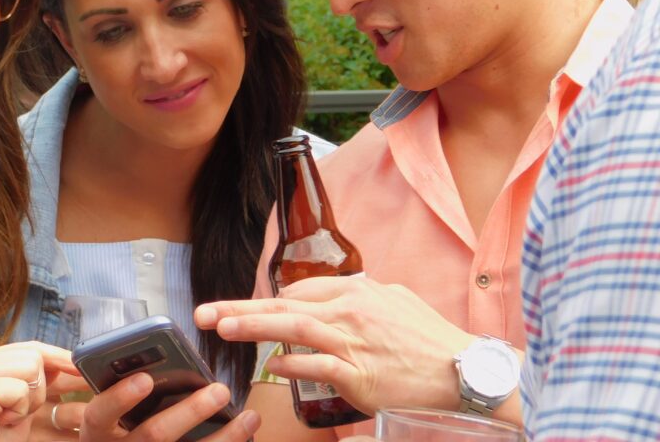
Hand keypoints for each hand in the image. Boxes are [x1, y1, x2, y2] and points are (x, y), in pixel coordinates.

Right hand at [0, 341, 81, 441]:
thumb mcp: (20, 404)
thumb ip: (35, 378)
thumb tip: (68, 359)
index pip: (28, 347)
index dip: (57, 357)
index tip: (81, 365)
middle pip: (34, 355)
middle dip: (38, 389)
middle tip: (14, 414)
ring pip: (31, 368)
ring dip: (29, 401)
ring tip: (7, 418)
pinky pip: (20, 390)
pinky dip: (19, 412)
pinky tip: (0, 423)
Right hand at [79, 373, 259, 441]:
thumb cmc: (114, 425)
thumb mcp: (105, 409)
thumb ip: (115, 384)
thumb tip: (134, 358)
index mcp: (97, 430)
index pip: (100, 414)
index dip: (121, 397)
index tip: (146, 378)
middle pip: (153, 436)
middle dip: (189, 413)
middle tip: (220, 389)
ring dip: (224, 438)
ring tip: (250, 416)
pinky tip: (248, 432)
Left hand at [195, 276, 474, 415]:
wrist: (465, 370)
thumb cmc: (429, 338)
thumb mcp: (394, 301)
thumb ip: (357, 297)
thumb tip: (327, 300)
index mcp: (357, 292)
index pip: (298, 293)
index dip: (266, 304)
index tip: (241, 311)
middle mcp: (350, 312)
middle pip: (284, 306)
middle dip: (239, 309)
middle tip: (204, 313)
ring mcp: (354, 343)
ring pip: (292, 329)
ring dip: (252, 328)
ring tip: (220, 329)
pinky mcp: (360, 376)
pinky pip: (317, 367)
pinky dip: (291, 364)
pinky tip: (271, 365)